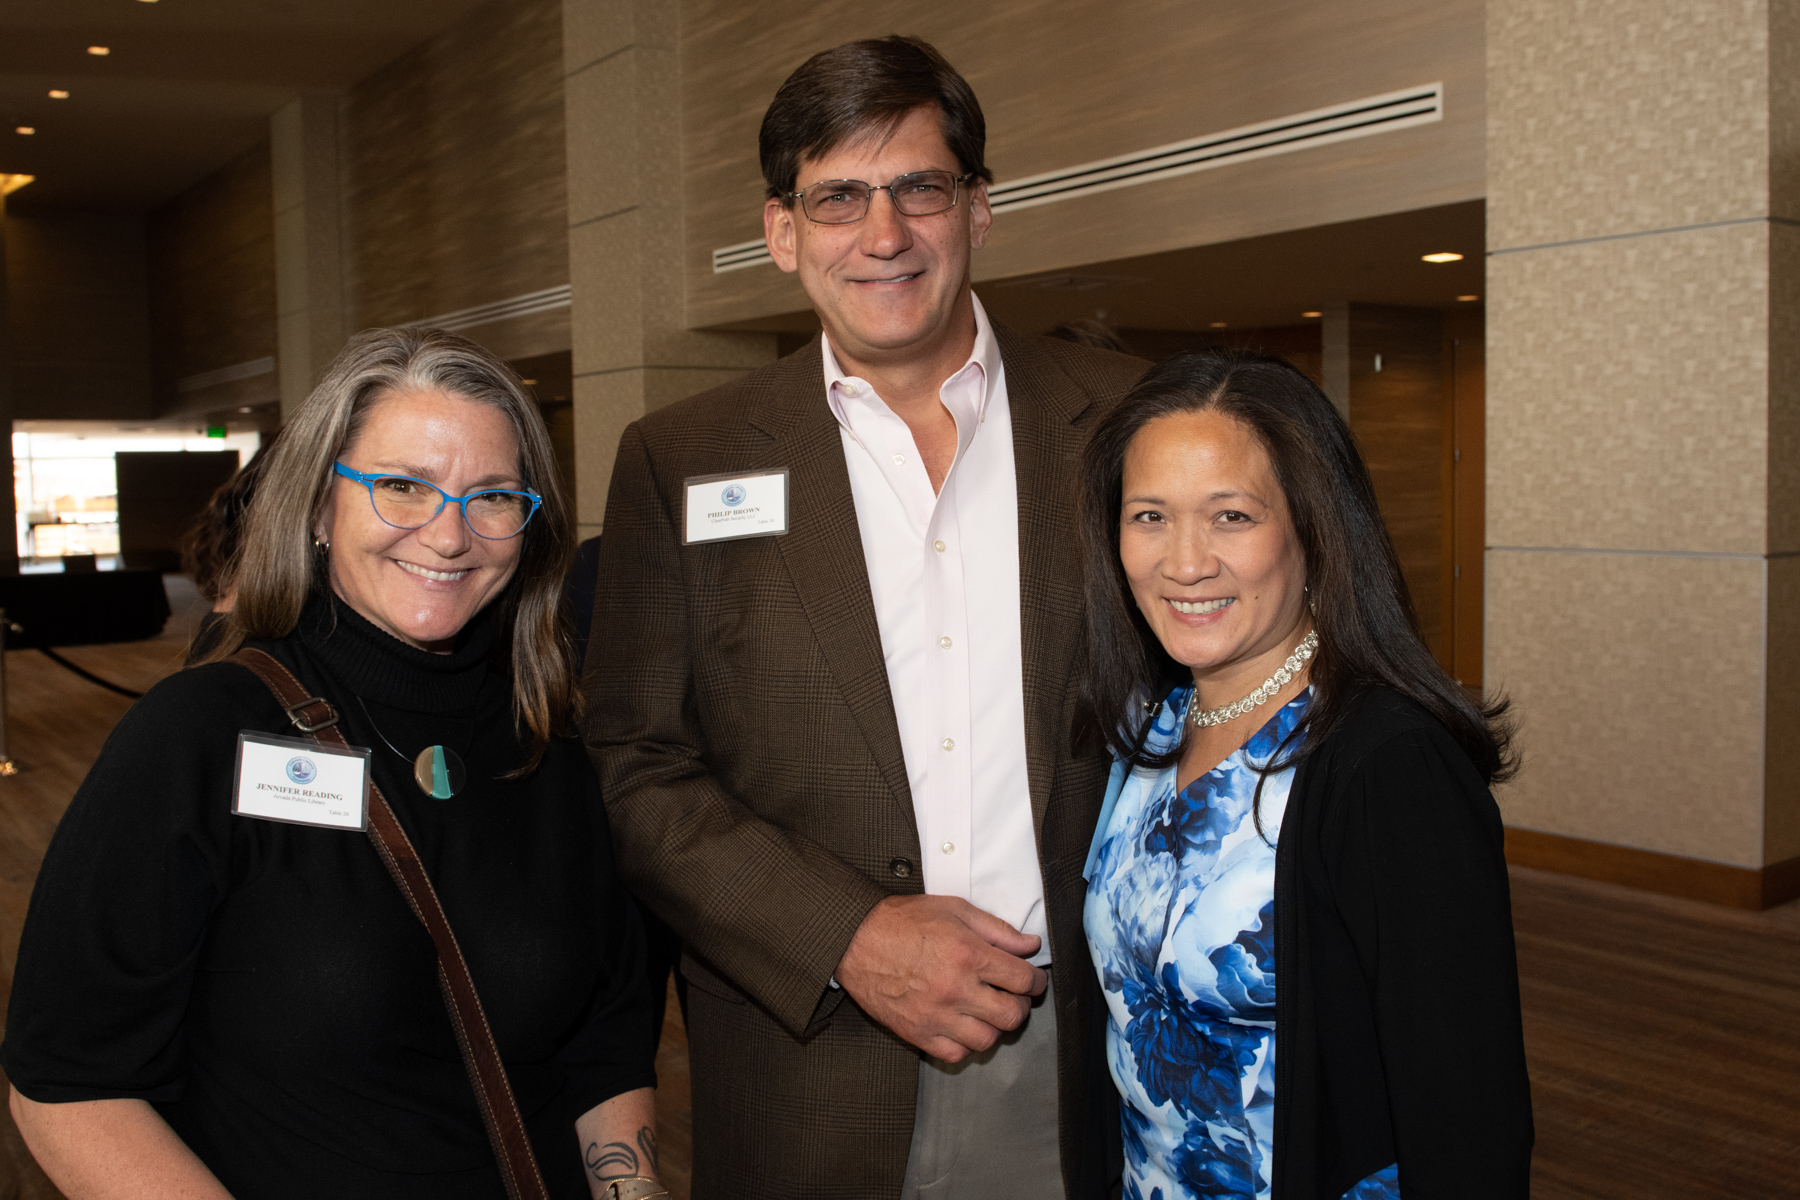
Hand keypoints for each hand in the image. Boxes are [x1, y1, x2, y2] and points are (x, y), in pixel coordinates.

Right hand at [834, 894, 1046, 1062]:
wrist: (855, 940)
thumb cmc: (903, 921)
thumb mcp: (954, 910)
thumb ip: (996, 929)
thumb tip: (1030, 945)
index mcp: (968, 954)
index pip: (1023, 980)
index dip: (1037, 982)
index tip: (1035, 981)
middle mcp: (955, 988)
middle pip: (1012, 1015)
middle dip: (1020, 1006)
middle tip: (1013, 996)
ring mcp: (936, 1015)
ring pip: (987, 1039)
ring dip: (994, 1026)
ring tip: (986, 1011)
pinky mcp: (917, 1033)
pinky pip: (956, 1054)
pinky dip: (966, 1044)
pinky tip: (962, 1025)